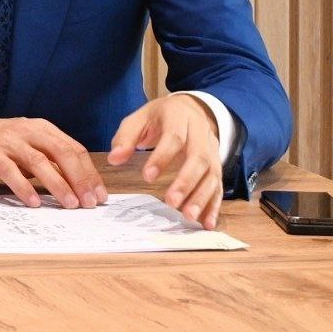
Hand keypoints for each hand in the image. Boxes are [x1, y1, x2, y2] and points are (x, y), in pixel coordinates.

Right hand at [0, 111, 105, 209]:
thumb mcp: (25, 144)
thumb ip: (48, 158)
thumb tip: (78, 186)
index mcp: (39, 128)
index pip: (73, 148)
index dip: (89, 172)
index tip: (100, 195)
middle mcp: (25, 131)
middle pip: (61, 152)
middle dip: (80, 179)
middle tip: (90, 202)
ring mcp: (6, 141)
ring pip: (39, 161)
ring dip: (58, 184)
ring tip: (70, 204)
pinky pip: (10, 171)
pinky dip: (24, 187)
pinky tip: (34, 202)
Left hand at [109, 93, 223, 225]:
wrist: (192, 109)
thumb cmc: (161, 117)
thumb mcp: (140, 118)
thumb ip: (126, 137)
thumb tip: (114, 159)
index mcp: (179, 117)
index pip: (174, 138)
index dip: (162, 158)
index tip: (147, 177)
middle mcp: (201, 134)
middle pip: (198, 158)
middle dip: (186, 182)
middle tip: (171, 202)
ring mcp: (213, 151)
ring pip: (212, 175)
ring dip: (202, 197)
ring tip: (188, 216)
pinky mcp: (218, 166)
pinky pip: (219, 186)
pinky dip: (214, 205)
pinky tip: (207, 222)